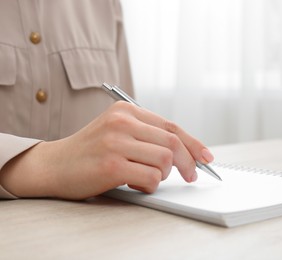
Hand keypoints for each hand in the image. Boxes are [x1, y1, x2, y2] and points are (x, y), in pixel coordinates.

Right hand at [0, 101, 213, 199]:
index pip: (171, 126)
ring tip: (147, 178)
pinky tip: (136, 184)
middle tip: (191, 176)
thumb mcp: (118, 132)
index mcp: (126, 110)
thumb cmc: (90, 151)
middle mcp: (122, 121)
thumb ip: (147, 136)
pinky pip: (151, 177)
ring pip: (165, 160)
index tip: (206, 157)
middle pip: (172, 142)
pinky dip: (151, 185)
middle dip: (188, 162)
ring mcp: (116, 142)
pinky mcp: (112, 164)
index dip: (193, 143)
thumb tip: (185, 152)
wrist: (53, 165)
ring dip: (163, 175)